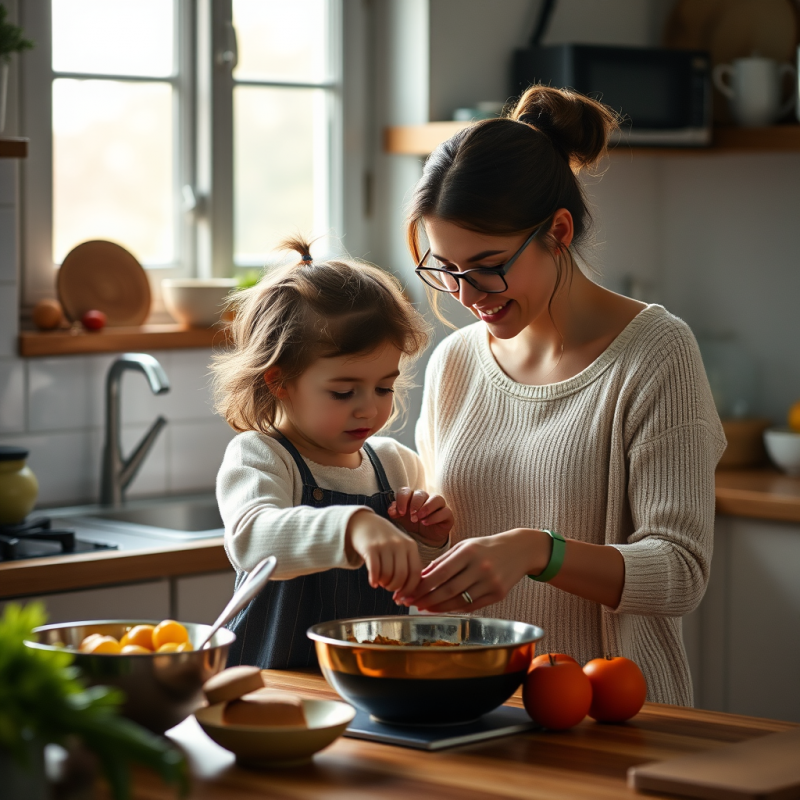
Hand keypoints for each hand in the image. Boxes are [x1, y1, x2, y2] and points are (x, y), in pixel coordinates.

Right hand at [346, 510, 421, 596]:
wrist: (365, 523)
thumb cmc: (385, 541)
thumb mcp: (401, 547)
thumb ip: (407, 565)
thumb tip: (409, 594)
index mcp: (411, 546)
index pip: (415, 573)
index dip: (409, 589)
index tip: (403, 597)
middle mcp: (399, 544)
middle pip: (401, 576)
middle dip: (394, 588)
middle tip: (389, 587)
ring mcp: (385, 545)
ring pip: (387, 575)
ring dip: (384, 584)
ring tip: (381, 581)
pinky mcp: (370, 547)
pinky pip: (374, 570)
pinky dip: (374, 580)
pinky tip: (373, 582)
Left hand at [387, 487, 452, 547]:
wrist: (426, 539)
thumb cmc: (413, 525)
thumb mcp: (402, 520)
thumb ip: (395, 513)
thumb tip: (390, 510)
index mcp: (412, 497)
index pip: (406, 490)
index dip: (402, 499)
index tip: (400, 512)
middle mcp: (426, 498)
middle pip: (421, 493)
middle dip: (415, 504)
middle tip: (411, 516)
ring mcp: (438, 505)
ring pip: (437, 498)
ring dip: (427, 507)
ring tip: (420, 518)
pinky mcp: (447, 514)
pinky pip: (445, 511)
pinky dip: (435, 517)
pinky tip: (426, 523)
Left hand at [397, 528, 548, 611]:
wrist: (519, 550)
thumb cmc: (486, 546)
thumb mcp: (464, 546)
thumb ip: (444, 560)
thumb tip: (422, 576)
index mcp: (469, 552)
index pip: (440, 573)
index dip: (422, 585)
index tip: (409, 591)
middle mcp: (480, 568)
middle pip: (448, 589)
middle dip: (426, 599)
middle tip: (410, 603)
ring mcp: (491, 583)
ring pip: (458, 601)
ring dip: (438, 607)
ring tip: (423, 607)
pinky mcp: (498, 595)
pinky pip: (471, 606)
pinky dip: (454, 608)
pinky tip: (442, 608)